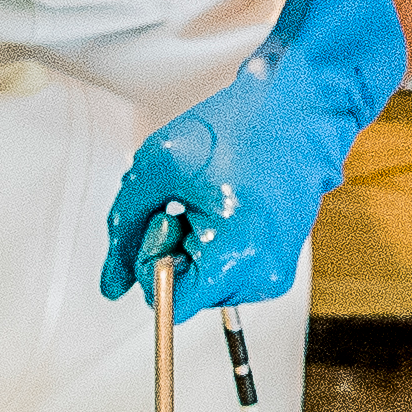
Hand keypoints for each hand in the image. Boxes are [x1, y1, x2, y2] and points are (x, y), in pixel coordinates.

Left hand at [101, 0, 409, 315]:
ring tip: (213, 199)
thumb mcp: (159, 168)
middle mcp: (264, 276)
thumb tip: (112, 283)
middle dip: (174, 248)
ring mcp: (276, 274)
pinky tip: (227, 207)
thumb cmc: (240, 128)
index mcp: (238, 255)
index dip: (152, 258)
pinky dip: (215, 244)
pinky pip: (226, 273)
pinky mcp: (280, 266)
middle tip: (191, 199)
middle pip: (186, 293)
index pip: (170, 302)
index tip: (169, 213)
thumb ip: (124, 228)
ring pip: (203, 284)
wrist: (299, 110)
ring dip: (193, 245)